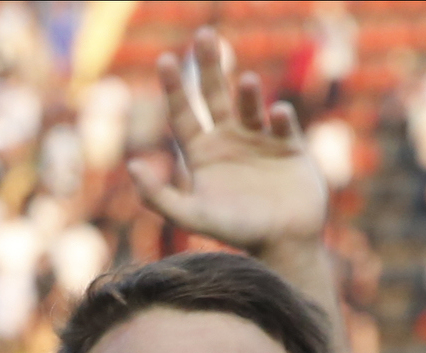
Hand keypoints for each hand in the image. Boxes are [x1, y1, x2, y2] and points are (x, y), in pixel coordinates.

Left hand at [130, 27, 328, 257]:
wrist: (283, 245)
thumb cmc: (235, 232)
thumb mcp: (193, 217)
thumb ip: (160, 197)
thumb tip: (133, 167)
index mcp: (202, 153)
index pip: (183, 114)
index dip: (173, 88)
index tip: (163, 59)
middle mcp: (230, 140)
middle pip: (215, 95)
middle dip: (209, 66)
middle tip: (204, 34)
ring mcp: (262, 140)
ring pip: (251, 106)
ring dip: (248, 94)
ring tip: (246, 83)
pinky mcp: (292, 147)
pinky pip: (286, 125)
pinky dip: (282, 118)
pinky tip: (278, 115)